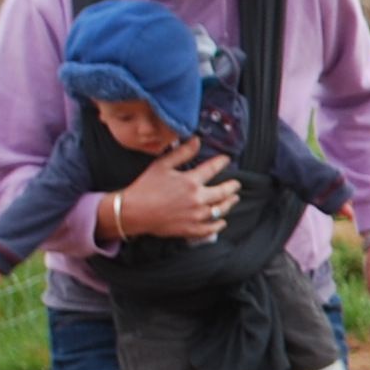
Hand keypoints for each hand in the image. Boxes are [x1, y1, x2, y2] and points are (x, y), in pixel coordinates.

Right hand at [113, 138, 234, 240]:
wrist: (132, 211)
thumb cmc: (145, 187)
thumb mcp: (161, 165)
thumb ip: (181, 153)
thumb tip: (196, 141)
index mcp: (191, 182)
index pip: (213, 169)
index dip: (221, 163)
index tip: (226, 160)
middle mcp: (197, 199)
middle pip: (223, 192)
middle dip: (232, 187)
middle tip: (236, 184)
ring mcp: (196, 215)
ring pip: (220, 210)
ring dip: (229, 203)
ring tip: (234, 199)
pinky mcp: (191, 229)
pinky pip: (211, 229)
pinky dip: (219, 225)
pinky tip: (222, 222)